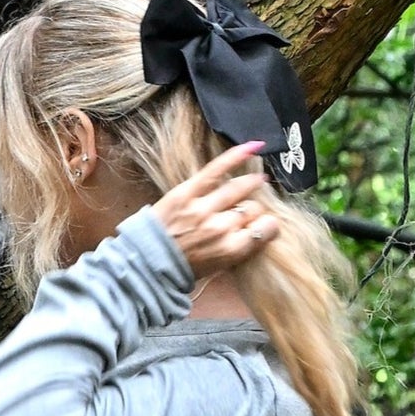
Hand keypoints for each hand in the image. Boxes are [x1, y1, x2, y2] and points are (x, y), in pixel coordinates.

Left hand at [151, 141, 278, 277]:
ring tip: (256, 180)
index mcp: (230, 250)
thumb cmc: (183, 268)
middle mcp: (221, 228)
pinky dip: (234, 157)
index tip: (265, 224)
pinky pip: (215, 170)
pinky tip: (253, 147)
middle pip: (251, 209)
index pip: (263, 229)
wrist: (147, 263)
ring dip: (251, 182)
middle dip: (253, 209)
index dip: (267, 226)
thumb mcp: (217, 267)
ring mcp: (203, 208)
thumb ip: (238, 249)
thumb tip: (257, 231)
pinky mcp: (187, 193)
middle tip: (249, 209)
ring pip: (238, 188)